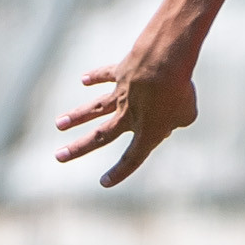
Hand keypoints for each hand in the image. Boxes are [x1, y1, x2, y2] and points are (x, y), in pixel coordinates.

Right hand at [54, 43, 199, 187]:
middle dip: (78, 148)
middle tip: (58, 157)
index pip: (132, 158)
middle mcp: (128, 116)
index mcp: (146, 132)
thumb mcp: (187, 113)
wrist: (163, 61)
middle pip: (100, 136)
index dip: (120, 172)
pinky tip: (84, 80)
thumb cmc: (179, 90)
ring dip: (76, 116)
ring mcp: (121, 94)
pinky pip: (105, 76)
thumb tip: (171, 118)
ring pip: (94, 109)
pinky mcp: (120, 73)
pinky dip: (95, 77)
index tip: (104, 182)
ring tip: (59, 123)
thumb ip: (178, 121)